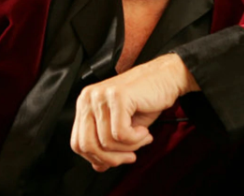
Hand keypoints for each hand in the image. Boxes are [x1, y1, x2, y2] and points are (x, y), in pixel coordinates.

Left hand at [70, 54, 197, 171]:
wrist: (166, 78)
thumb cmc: (145, 100)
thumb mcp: (123, 127)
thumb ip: (107, 145)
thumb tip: (98, 165)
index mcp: (85, 104)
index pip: (77, 143)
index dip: (96, 158)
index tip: (116, 159)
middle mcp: (88, 98)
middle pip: (87, 145)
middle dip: (111, 159)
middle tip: (130, 156)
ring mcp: (101, 95)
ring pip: (106, 142)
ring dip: (130, 147)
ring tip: (142, 137)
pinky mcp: (117, 96)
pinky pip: (121, 134)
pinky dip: (136, 139)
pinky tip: (144, 131)